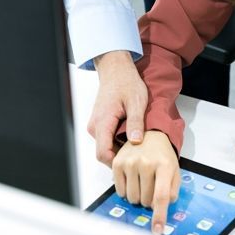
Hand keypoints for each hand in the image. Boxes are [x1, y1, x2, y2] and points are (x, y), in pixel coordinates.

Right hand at [89, 51, 147, 165]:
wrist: (116, 70)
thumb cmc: (125, 82)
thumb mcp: (136, 101)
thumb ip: (135, 122)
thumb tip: (136, 141)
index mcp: (102, 121)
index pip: (102, 153)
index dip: (116, 163)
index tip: (131, 164)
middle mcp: (95, 126)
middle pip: (104, 152)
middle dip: (121, 157)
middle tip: (139, 155)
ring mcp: (95, 125)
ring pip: (106, 146)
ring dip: (120, 148)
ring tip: (137, 143)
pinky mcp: (99, 124)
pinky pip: (107, 139)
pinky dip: (118, 141)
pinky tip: (131, 136)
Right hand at [112, 130, 179, 234]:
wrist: (150, 134)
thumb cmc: (163, 155)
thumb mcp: (175, 170)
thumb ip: (173, 189)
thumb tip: (165, 207)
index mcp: (165, 166)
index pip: (161, 196)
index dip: (159, 216)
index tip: (157, 230)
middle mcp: (147, 163)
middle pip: (145, 200)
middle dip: (149, 200)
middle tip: (152, 187)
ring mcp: (130, 163)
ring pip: (132, 198)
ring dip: (138, 197)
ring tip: (143, 183)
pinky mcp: (118, 163)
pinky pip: (120, 191)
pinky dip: (127, 191)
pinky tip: (133, 180)